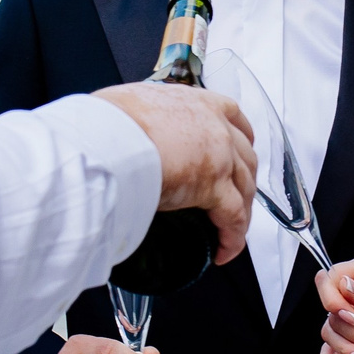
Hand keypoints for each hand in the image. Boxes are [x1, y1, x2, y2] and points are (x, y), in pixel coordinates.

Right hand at [94, 82, 256, 264]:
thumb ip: (145, 119)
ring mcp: (220, 155)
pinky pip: (233, 217)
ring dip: (242, 213)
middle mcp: (215, 126)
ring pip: (245, 189)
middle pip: (245, 157)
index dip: (240, 138)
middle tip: (235, 199)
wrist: (108, 135)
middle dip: (244, 181)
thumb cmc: (109, 121)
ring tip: (230, 233)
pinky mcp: (213, 186)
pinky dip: (232, 238)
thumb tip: (130, 134)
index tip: (239, 150)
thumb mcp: (133, 106)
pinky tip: (224, 250)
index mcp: (197, 103)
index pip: (233, 116)